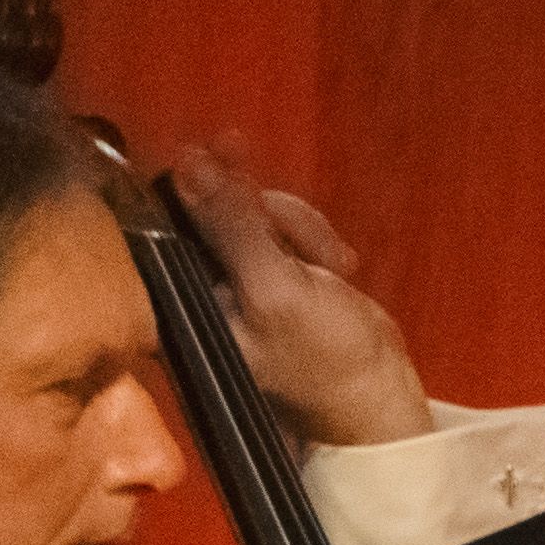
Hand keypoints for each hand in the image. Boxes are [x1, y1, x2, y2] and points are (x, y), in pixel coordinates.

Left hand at [158, 148, 438, 450]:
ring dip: (301, 230)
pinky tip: (335, 270)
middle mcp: (196, 286)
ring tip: (330, 269)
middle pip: (216, 207)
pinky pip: (283, 231)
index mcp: (177, 297)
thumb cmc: (323, 359)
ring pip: (256, 214)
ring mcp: (235, 281)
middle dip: (270, 216)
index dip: (199, 178)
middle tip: (308, 245)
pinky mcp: (272, 277)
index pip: (169, 214)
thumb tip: (190, 164)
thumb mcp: (275, 287)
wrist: (375, 395)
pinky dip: (312, 242)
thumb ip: (230, 225)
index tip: (227, 148)